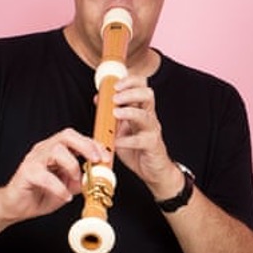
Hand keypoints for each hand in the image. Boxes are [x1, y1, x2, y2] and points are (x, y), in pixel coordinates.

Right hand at [0, 127, 105, 221]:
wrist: (15, 206)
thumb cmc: (40, 193)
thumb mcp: (67, 185)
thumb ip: (80, 179)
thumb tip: (98, 177)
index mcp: (56, 149)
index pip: (77, 138)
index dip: (93, 144)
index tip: (106, 157)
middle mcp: (45, 150)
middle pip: (67, 135)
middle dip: (86, 146)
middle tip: (97, 160)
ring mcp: (34, 159)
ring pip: (56, 150)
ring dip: (72, 166)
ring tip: (76, 182)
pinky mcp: (26, 172)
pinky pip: (44, 175)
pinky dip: (58, 186)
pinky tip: (65, 196)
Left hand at [110, 75, 179, 197]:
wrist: (153, 171)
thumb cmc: (137, 150)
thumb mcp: (121, 129)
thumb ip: (111, 115)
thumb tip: (98, 99)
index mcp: (142, 110)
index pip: (141, 86)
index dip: (130, 81)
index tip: (114, 85)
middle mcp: (149, 117)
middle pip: (147, 95)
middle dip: (130, 92)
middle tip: (115, 97)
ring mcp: (152, 131)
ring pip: (146, 115)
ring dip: (129, 112)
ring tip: (115, 113)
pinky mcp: (152, 145)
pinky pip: (141, 140)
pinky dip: (126, 140)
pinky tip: (116, 142)